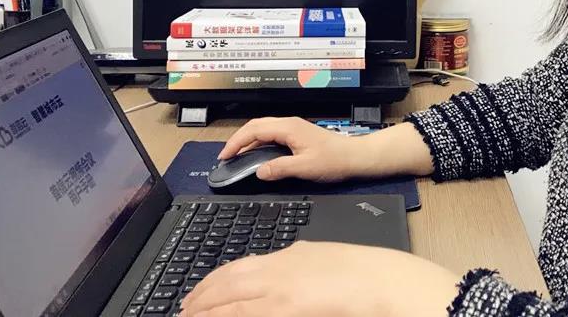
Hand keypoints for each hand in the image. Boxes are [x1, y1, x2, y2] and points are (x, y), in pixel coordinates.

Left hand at [180, 241, 459, 316]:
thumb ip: (296, 264)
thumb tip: (279, 273)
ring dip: (204, 312)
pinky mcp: (288, 310)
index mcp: (287, 257)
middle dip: (199, 299)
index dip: (211, 283)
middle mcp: (278, 270)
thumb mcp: (322, 260)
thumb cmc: (363, 274)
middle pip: (226, 284)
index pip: (237, 269)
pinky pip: (246, 316)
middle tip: (182, 311)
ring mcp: (281, 291)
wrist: (384, 281)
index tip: (196, 295)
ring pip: (229, 302)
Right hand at [217, 117, 433, 181]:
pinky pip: (271, 134)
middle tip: (226, 156)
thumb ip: (279, 169)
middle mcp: (289, 124)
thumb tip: (258, 172)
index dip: (236, 142)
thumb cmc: (334, 161)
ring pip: (263, 129)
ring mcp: (293, 128)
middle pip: (255, 126)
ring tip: (236, 156)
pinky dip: (258, 142)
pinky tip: (256, 154)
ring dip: (248, 140)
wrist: (355, 157)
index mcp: (288, 128)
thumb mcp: (304, 168)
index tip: (224, 156)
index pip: (254, 130)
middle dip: (238, 139)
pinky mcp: (297, 134)